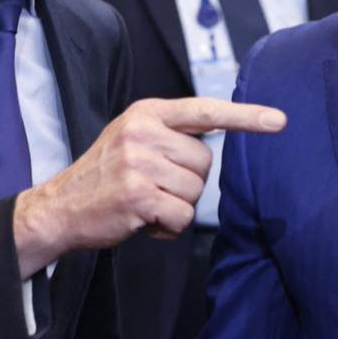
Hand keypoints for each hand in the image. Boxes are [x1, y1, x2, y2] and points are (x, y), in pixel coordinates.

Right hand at [12, 97, 284, 276]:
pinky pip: (182, 216)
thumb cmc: (105, 176)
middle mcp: (143, 131)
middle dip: (187, 182)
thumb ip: (171, 132)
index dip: (245, 117)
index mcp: (146, 112)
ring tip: (145, 203)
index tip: (279, 121)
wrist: (58, 208)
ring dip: (176, 206)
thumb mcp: (133, 137)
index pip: (206, 110)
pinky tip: (143, 221)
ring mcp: (140, 162)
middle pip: (205, 162)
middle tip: (153, 187)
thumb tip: (219, 134)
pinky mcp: (138, 195)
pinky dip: (168, 227)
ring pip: (196, 191)